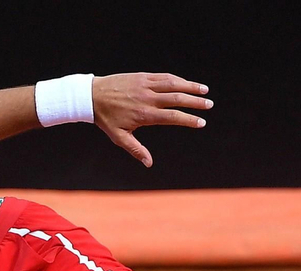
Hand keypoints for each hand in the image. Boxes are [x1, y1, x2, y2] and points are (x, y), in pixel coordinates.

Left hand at [93, 72, 212, 167]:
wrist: (91, 95)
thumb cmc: (105, 118)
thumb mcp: (118, 137)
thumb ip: (136, 149)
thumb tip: (149, 164)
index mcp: (144, 115)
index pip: (172, 117)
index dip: (189, 119)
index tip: (201, 122)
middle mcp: (148, 99)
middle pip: (177, 99)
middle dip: (195, 102)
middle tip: (209, 105)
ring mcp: (146, 85)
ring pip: (173, 84)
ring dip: (191, 87)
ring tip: (205, 91)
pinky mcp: (142, 76)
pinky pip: (164, 77)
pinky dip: (177, 79)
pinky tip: (187, 83)